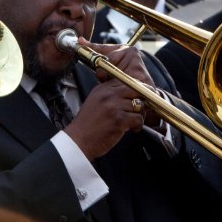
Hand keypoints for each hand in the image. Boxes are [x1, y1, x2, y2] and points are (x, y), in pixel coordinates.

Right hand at [65, 39, 153, 159]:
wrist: (78, 140)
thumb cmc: (87, 125)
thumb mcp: (95, 101)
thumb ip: (110, 94)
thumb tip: (128, 93)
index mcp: (103, 89)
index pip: (127, 81)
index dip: (137, 89)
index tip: (139, 97)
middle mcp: (109, 95)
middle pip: (136, 89)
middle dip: (142, 99)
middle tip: (140, 109)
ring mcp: (114, 107)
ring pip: (139, 105)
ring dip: (140, 115)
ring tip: (133, 122)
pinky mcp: (119, 120)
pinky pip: (138, 118)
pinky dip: (138, 125)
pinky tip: (131, 129)